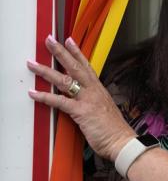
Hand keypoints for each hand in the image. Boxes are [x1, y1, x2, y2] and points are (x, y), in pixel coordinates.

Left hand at [27, 35, 135, 160]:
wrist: (121, 141)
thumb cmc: (114, 129)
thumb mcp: (103, 110)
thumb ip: (93, 103)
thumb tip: (83, 102)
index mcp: (99, 89)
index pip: (86, 66)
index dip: (77, 53)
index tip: (69, 40)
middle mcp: (93, 90)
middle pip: (75, 67)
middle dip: (61, 53)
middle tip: (49, 40)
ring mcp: (87, 99)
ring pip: (64, 80)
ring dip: (46, 71)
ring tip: (32, 63)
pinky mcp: (81, 111)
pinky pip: (60, 101)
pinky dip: (45, 97)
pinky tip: (33, 93)